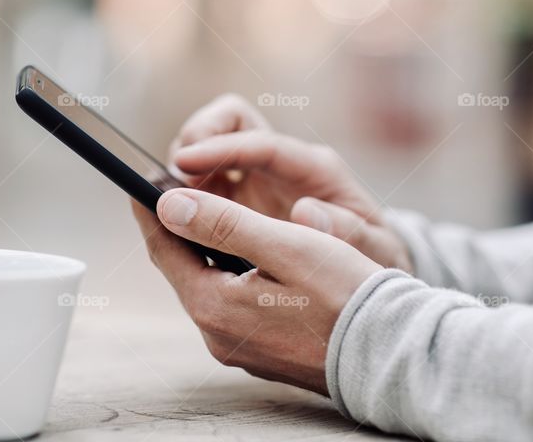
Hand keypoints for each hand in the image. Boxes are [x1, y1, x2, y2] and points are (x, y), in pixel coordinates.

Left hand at [130, 189, 381, 393]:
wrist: (390, 355)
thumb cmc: (347, 296)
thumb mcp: (286, 247)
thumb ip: (224, 224)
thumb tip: (169, 204)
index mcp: (215, 306)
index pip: (165, 248)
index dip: (152, 208)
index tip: (142, 178)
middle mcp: (218, 334)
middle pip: (182, 267)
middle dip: (178, 226)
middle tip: (174, 188)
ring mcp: (239, 347)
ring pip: (206, 284)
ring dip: (205, 248)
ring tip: (209, 211)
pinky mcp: (261, 351)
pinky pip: (230, 302)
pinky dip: (228, 271)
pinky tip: (246, 253)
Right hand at [170, 94, 411, 271]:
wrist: (372, 279)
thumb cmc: (376, 259)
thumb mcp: (374, 251)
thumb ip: (347, 232)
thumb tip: (306, 214)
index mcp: (314, 169)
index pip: (261, 143)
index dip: (221, 147)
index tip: (184, 163)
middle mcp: (282, 166)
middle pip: (230, 124)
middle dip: (197, 139)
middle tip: (174, 177)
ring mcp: (258, 182)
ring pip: (209, 150)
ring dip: (184, 169)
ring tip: (170, 203)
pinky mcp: (241, 203)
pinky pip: (204, 186)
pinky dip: (185, 197)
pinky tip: (177, 225)